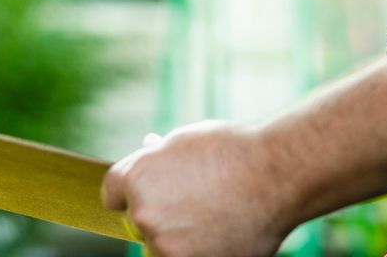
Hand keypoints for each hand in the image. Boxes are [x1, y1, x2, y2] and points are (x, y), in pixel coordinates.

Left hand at [101, 122, 296, 256]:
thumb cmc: (234, 151)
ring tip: (215, 221)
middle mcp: (141, 211)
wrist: (274, 174)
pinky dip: (199, 254)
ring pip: (160, 248)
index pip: (113, 196)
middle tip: (196, 209)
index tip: (154, 197)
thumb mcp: (185, 142)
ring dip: (180, 241)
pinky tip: (221, 237)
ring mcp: (162, 242)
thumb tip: (148, 149)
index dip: (134, 195)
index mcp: (134, 176)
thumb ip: (160, 157)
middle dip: (161, 217)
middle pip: (138, 223)